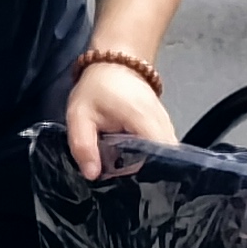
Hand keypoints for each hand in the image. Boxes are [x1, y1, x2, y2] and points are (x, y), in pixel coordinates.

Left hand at [64, 53, 177, 180]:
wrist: (114, 63)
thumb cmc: (96, 88)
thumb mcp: (79, 116)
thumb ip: (83, 145)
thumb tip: (92, 174)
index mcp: (143, 119)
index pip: (158, 156)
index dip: (145, 173)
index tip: (127, 184)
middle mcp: (162, 122)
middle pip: (165, 159)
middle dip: (147, 173)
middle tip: (124, 182)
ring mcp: (166, 123)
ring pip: (167, 154)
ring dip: (149, 165)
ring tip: (127, 171)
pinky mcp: (164, 125)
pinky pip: (164, 147)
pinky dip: (152, 156)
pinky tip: (134, 160)